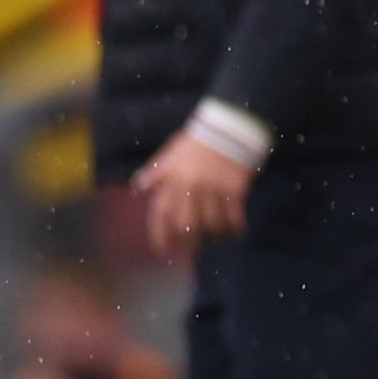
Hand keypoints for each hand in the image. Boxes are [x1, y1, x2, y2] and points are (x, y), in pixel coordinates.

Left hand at [137, 129, 254, 256]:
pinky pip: (234, 215)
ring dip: (215, 234)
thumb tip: (139, 184)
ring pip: (211, 223)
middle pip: (186, 225)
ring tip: (218, 237)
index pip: (161, 214)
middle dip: (189, 243)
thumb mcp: (171, 152)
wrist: (229, 126)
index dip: (161, 236)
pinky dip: (235, 226)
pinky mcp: (234, 188)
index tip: (165, 252)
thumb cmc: (198, 140)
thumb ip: (156, 170)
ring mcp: (213, 189)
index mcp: (172, 179)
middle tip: (194, 251)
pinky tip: (237, 231)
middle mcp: (190, 187)